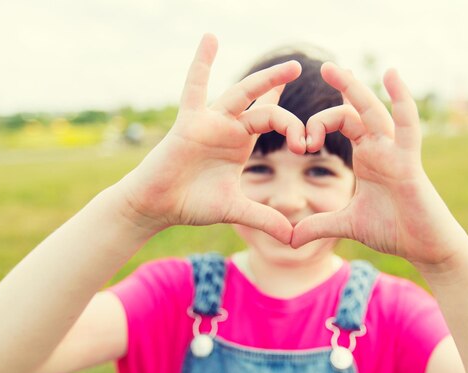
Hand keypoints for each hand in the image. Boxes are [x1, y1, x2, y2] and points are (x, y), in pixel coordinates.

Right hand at [118, 34, 305, 242]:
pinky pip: (195, 88)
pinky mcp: (190, 122)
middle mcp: (229, 127)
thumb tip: (293, 238)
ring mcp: (211, 121)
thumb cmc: (192, 203)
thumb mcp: (236, 210)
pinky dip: (201, 64)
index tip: (308, 142)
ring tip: (291, 66)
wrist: (158, 206)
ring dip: (265, 79)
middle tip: (305, 75)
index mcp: (241, 142)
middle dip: (285, 100)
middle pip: (265, 107)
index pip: (274, 121)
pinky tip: (210, 38)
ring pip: (242, 93)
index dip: (294, 124)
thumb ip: (264, 219)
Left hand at [291, 63, 467, 268]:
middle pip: (355, 111)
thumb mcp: (347, 224)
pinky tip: (392, 75)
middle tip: (323, 65)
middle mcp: (379, 148)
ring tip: (336, 67)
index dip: (318, 124)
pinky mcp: (409, 161)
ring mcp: (395, 152)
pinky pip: (407, 125)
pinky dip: (402, 99)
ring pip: (373, 112)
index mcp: (366, 157)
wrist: (424, 247)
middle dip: (342, 87)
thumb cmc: (394, 230)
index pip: (342, 123)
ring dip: (355, 89)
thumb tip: (290, 239)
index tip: (301, 144)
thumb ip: (319, 225)